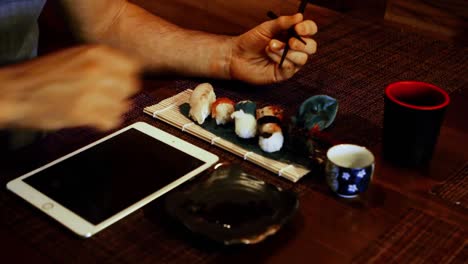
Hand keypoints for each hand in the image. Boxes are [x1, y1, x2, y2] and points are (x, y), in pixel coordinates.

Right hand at [0, 45, 140, 130]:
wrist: (13, 92)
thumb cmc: (39, 76)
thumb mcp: (74, 57)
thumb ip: (100, 63)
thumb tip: (124, 75)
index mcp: (95, 53)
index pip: (132, 68)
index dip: (126, 79)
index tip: (120, 85)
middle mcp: (97, 70)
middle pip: (129, 88)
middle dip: (120, 96)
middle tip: (107, 99)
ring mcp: (92, 92)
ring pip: (122, 106)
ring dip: (111, 110)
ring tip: (96, 109)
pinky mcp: (85, 113)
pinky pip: (111, 121)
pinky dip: (104, 123)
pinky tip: (92, 119)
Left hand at [229, 13, 316, 84]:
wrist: (236, 55)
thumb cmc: (251, 41)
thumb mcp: (267, 27)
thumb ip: (283, 22)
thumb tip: (299, 16)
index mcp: (292, 35)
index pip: (309, 31)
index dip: (308, 29)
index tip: (299, 27)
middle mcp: (294, 49)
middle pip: (311, 47)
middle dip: (302, 44)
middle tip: (290, 41)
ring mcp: (289, 62)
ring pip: (302, 59)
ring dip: (287, 51)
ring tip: (271, 46)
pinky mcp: (283, 74)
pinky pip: (290, 67)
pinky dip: (280, 59)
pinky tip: (269, 54)